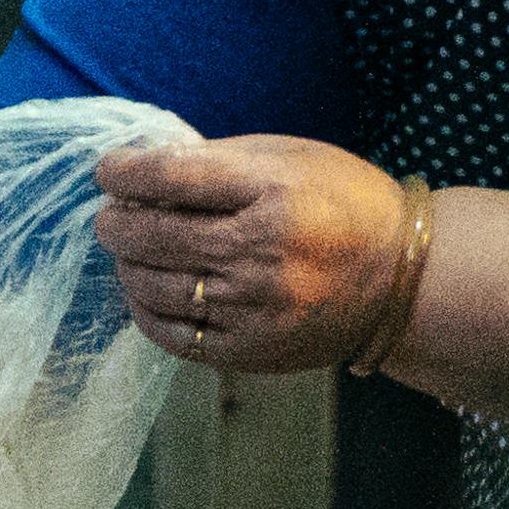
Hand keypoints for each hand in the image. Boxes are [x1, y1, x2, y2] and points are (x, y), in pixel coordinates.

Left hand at [102, 131, 428, 375]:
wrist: (399, 278)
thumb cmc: (341, 204)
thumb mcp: (289, 158)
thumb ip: (218, 160)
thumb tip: (142, 166)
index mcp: (274, 193)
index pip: (171, 176)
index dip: (124, 171)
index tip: (109, 171)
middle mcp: (262, 254)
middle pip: (152, 236)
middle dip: (115, 223)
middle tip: (110, 217)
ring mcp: (255, 308)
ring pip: (154, 288)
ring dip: (127, 265)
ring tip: (130, 253)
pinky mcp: (251, 350)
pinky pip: (174, 336)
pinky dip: (146, 312)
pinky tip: (146, 292)